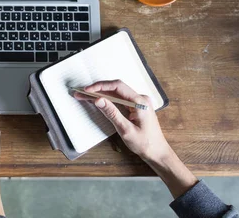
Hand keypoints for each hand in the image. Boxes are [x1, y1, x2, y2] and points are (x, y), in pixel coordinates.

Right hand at [75, 80, 197, 197]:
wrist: (158, 153)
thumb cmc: (145, 144)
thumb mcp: (126, 130)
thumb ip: (112, 113)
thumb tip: (98, 100)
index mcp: (140, 102)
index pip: (117, 86)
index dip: (100, 86)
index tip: (87, 90)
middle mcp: (140, 99)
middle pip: (116, 88)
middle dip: (98, 90)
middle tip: (81, 93)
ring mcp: (138, 102)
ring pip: (116, 93)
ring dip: (101, 94)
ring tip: (85, 96)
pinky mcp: (136, 107)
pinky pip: (120, 100)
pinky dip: (108, 100)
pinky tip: (97, 101)